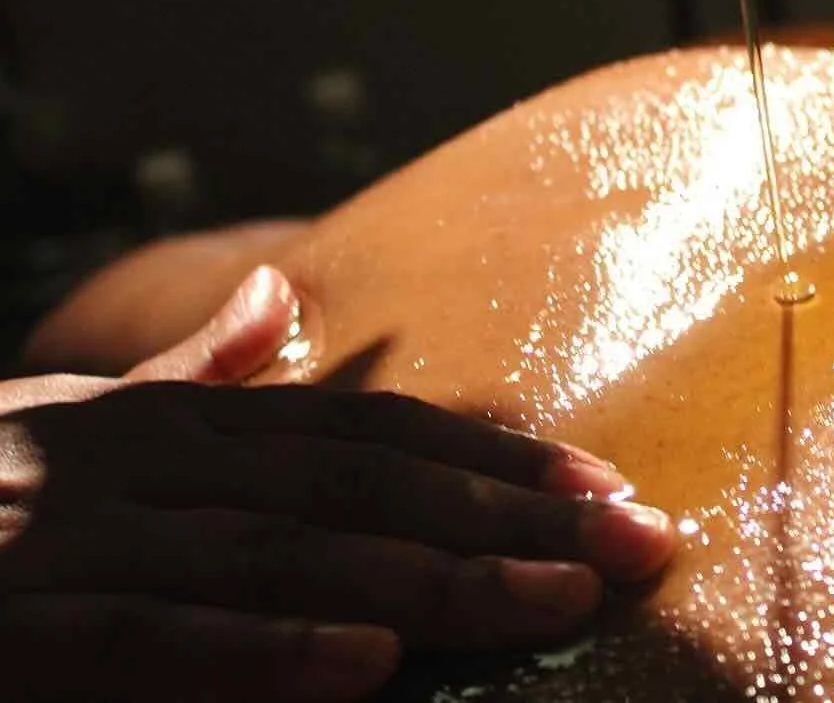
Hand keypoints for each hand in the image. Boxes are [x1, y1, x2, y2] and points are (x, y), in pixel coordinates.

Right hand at [0, 268, 676, 701]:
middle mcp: (142, 463)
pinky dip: (263, 649)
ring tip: (554, 602)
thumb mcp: (64, 418)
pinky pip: (154, 641)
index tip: (609, 487)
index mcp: (172, 421)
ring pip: (289, 554)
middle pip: (365, 486)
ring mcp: (74, 541)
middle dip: (512, 517)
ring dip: (432, 580)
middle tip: (642, 545)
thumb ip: (184, 373)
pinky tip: (367, 667)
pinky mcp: (14, 631)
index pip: (371, 434)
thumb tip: (283, 296)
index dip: (496, 459)